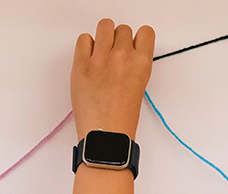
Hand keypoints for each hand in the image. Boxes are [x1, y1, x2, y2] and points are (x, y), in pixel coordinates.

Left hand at [71, 20, 154, 141]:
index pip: (146, 32)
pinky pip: (84, 38)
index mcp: (142, 64)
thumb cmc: (122, 116)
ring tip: (101, 52)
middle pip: (123, 29)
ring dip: (103, 36)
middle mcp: (123, 56)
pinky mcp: (81, 62)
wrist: (105, 132)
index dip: (138, 38)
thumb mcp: (139, 87)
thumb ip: (134, 66)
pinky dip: (86, 46)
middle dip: (119, 40)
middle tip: (114, 56)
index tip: (133, 45)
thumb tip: (125, 53)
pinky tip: (89, 60)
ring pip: (105, 26)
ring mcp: (101, 58)